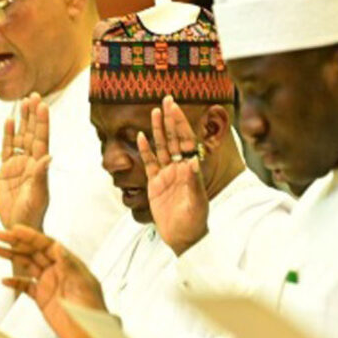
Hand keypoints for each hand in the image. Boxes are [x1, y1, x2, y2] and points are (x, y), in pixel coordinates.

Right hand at [0, 94, 51, 230]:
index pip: (41, 139)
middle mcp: (30, 162)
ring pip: (20, 138)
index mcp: (40, 166)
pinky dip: (7, 135)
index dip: (42, 122)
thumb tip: (48, 157)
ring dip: (22, 120)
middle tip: (34, 95)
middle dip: (33, 115)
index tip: (42, 105)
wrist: (19, 226)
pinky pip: (7, 149)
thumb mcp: (37, 196)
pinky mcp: (6, 170)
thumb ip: (40, 176)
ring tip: (23, 102)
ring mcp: (18, 165)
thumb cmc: (32, 214)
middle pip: (32, 133)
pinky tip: (8, 121)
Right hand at [0, 225, 105, 337]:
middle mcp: (57, 270)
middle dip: (16, 242)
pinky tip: (4, 279)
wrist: (90, 335)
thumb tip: (58, 246)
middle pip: (33, 251)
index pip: (47, 244)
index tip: (16, 230)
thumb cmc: (93, 310)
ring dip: (12, 257)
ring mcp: (49, 283)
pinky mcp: (43, 298)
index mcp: (68, 263)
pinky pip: (26, 286)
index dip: (31, 236)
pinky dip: (14, 282)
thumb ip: (69, 265)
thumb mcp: (83, 285)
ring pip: (27, 265)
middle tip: (0, 235)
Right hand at [137, 96, 208, 254]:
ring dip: (158, 130)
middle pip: (174, 139)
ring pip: (162, 147)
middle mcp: (180, 168)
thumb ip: (193, 182)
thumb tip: (191, 161)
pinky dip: (145, 150)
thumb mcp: (196, 202)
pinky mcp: (155, 184)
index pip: (186, 141)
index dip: (181, 124)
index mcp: (191, 170)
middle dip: (171, 119)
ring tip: (155, 112)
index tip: (176, 107)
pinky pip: (150, 163)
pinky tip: (141, 136)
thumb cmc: (194, 221)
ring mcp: (167, 175)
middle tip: (167, 99)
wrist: (183, 238)